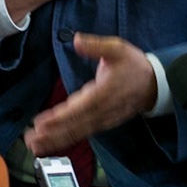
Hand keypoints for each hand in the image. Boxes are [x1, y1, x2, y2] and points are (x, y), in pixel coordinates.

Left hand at [26, 33, 154, 155]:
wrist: (155, 85)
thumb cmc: (134, 66)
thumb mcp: (118, 48)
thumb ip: (96, 45)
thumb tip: (77, 40)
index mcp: (103, 93)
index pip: (78, 108)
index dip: (59, 117)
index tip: (41, 123)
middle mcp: (101, 111)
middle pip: (74, 126)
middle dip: (51, 134)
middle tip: (31, 140)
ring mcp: (102, 120)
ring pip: (76, 133)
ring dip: (55, 141)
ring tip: (35, 146)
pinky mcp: (102, 124)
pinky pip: (81, 134)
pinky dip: (65, 140)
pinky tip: (51, 144)